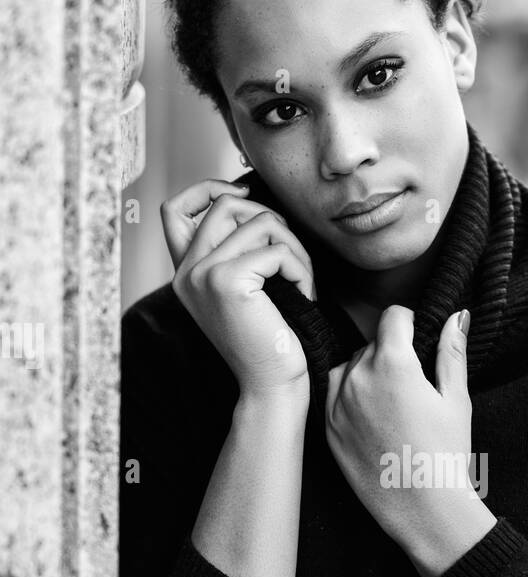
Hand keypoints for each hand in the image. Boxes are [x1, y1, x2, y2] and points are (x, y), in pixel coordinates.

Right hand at [161, 178, 314, 400]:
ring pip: (260, 222)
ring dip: (294, 247)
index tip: (245, 196)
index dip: (208, 189)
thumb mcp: (245, 291)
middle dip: (271, 220)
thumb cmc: (268, 342)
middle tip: (289, 255)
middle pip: (226, 204)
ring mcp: (202, 275)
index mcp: (185, 273)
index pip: (173, 208)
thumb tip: (250, 199)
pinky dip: (300, 268)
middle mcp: (186, 272)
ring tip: (301, 280)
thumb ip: (235, 252)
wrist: (271, 386)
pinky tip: (304, 295)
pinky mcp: (227, 281)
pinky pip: (277, 249)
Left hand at [325, 306, 495, 576]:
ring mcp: (338, 404)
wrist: (423, 508)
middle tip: (412, 384)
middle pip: (371, 343)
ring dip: (367, 373)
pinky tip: (374, 418)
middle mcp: (358, 378)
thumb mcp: (456, 399)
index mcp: (393, 364)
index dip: (410, 323)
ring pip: (349, 367)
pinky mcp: (328, 429)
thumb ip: (452, 352)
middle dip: (391, 353)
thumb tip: (457, 316)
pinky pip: (334, 395)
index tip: (419, 338)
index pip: (393, 317)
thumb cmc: (445, 455)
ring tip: (392, 403)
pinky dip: (350, 396)